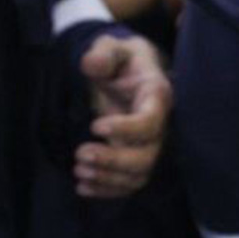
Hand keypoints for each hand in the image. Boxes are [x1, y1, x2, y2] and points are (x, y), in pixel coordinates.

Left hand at [74, 34, 170, 199]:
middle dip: (113, 161)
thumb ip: (103, 53)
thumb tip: (91, 64)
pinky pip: (129, 183)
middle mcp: (159, 126)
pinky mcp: (136, 158)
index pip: (150, 122)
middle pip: (146, 156)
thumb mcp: (111, 47)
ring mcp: (149, 145)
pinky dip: (107, 190)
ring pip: (138, 175)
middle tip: (80, 154)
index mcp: (156, 96)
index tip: (95, 127)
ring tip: (79, 171)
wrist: (126, 73)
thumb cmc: (121, 60)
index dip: (126, 129)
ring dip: (108, 179)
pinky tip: (83, 187)